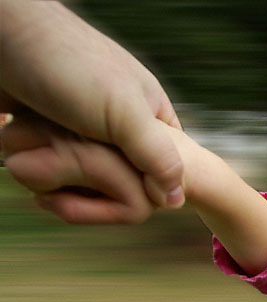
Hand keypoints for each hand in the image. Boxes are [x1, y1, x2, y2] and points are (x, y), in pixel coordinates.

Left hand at [0, 0, 183, 210]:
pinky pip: (40, 160)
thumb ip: (157, 156)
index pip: (157, 165)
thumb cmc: (67, 65)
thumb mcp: (125, 115)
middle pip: (111, 174)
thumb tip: (176, 199)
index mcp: (143, 111)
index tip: (122, 193)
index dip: (142, 186)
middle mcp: (110, 117)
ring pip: (72, 171)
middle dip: (89, 177)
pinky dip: (29, 163)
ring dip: (51, 170)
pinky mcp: (38, 122)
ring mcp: (73, 120)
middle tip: (69, 161)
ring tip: (36, 147)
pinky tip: (19, 156)